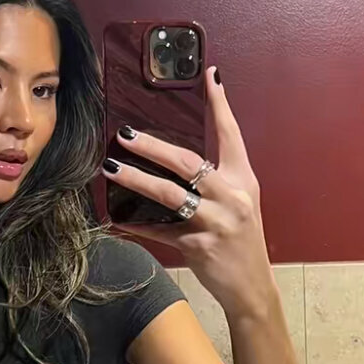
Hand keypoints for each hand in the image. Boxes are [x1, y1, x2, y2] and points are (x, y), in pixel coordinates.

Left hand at [102, 66, 277, 321]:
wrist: (251, 288)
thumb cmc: (241, 242)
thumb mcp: (239, 204)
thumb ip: (217, 180)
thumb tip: (180, 159)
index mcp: (243, 180)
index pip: (231, 135)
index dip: (220, 105)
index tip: (210, 76)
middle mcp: (232, 196)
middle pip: (188, 162)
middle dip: (153, 146)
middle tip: (125, 135)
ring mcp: (215, 222)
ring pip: (169, 194)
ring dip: (136, 180)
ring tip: (111, 170)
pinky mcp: (198, 246)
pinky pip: (159, 231)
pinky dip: (136, 225)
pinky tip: (115, 219)